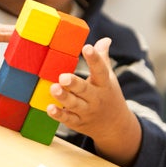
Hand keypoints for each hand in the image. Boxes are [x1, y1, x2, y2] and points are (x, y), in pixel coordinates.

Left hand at [47, 37, 141, 166]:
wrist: (115, 126)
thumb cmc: (108, 95)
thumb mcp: (109, 77)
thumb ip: (102, 58)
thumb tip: (105, 39)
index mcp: (104, 84)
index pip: (100, 70)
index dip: (94, 59)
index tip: (87, 47)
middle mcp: (96, 98)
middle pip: (85, 90)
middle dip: (74, 83)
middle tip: (63, 77)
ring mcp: (87, 112)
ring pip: (74, 104)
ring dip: (63, 97)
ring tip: (53, 88)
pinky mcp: (78, 122)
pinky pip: (68, 119)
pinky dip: (59, 114)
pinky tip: (50, 108)